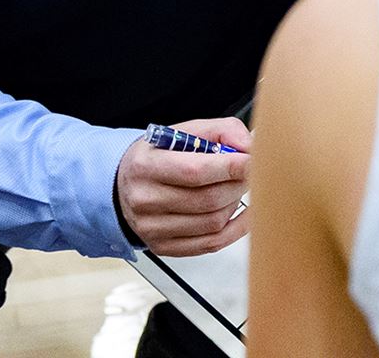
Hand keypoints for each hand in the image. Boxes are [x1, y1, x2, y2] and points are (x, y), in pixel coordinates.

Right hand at [115, 117, 251, 256]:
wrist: (126, 185)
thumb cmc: (159, 157)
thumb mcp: (185, 132)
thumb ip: (221, 131)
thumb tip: (249, 145)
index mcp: (146, 166)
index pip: (195, 171)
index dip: (231, 167)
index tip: (252, 160)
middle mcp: (145, 199)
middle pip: (208, 199)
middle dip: (237, 184)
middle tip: (247, 172)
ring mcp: (152, 228)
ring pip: (213, 223)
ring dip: (235, 204)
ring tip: (234, 188)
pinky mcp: (164, 247)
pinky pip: (211, 243)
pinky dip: (236, 229)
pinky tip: (242, 213)